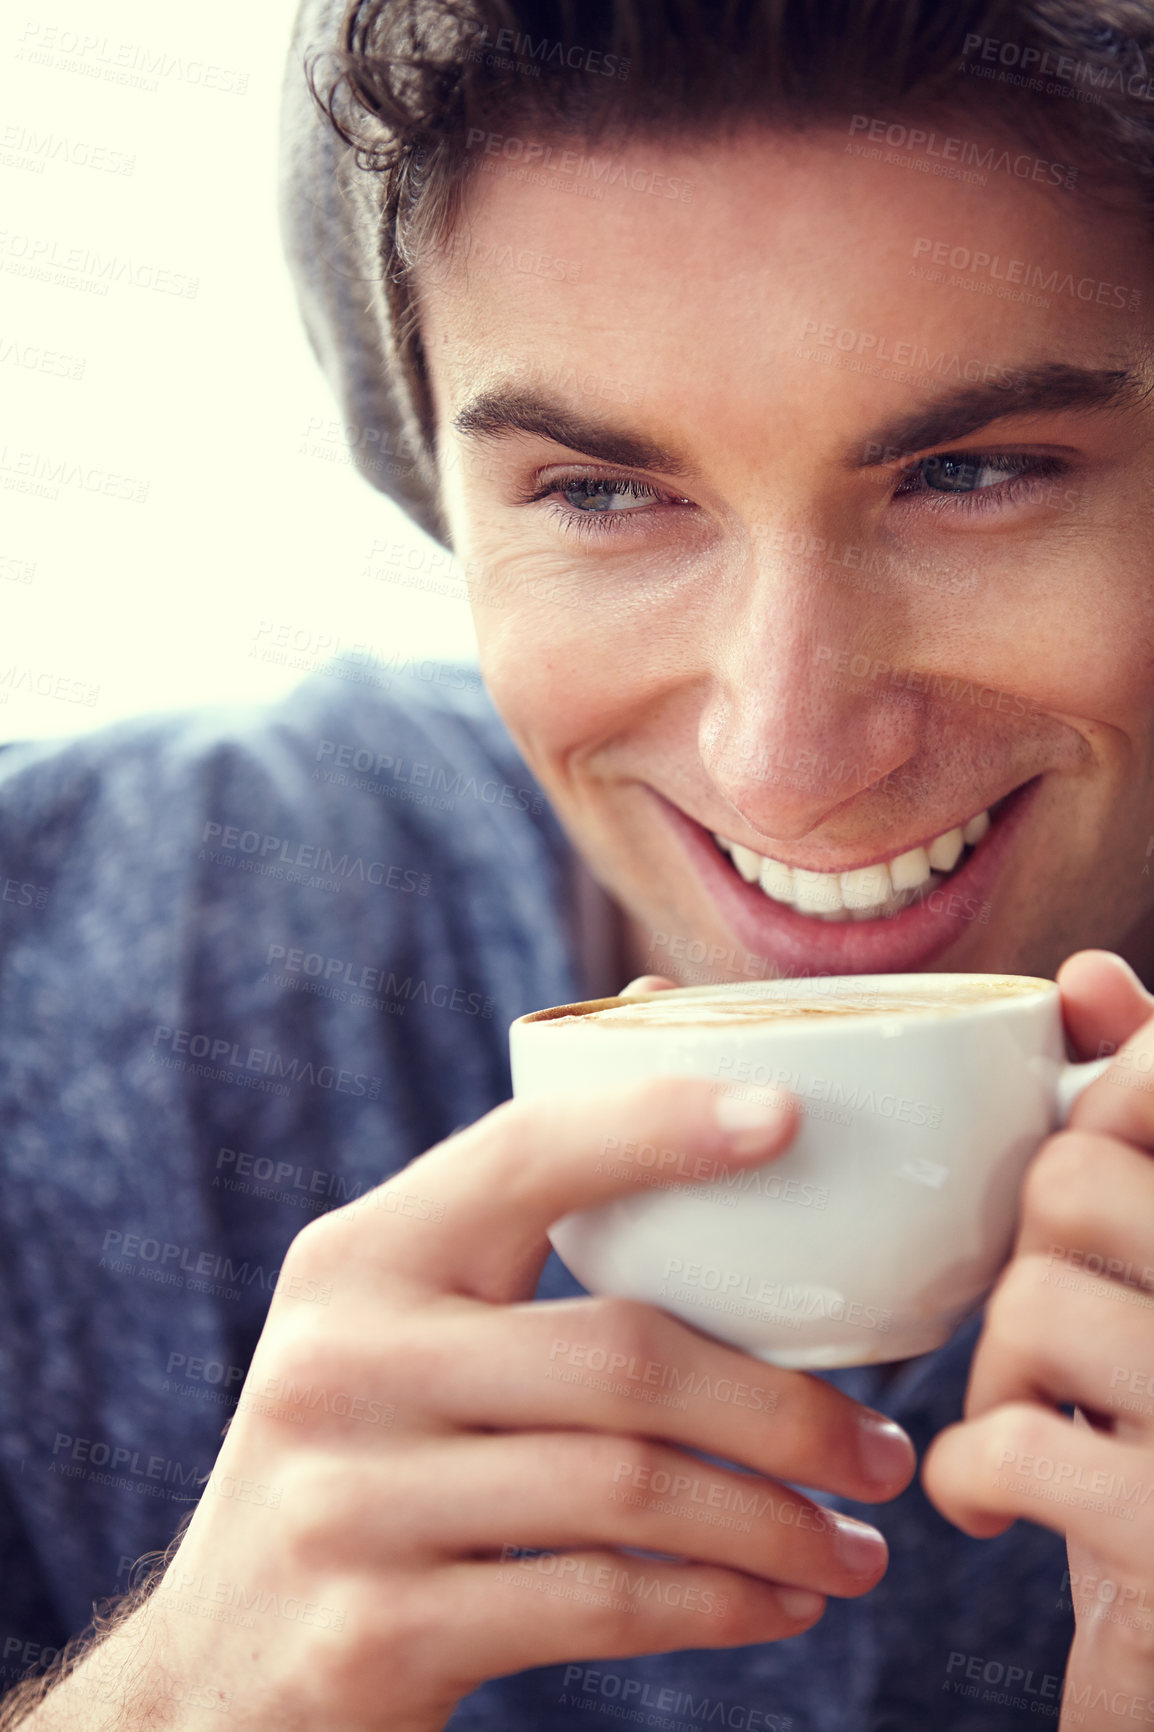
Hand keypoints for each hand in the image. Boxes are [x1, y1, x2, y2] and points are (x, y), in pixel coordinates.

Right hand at [27, 1069, 914, 1729]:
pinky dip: (716, 1606)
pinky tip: (779, 1604)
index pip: (524, 1160)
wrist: (221, 1666)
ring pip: (628, 1489)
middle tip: (882, 1447)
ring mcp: (348, 1501)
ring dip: (776, 1522)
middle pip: (619, 1354)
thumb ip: (509, 1207)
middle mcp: (341, 1362)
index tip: (790, 1116)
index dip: (659, 1129)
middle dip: (784, 1406)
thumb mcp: (391, 1325)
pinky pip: (596, 1607)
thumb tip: (654, 1003)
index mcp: (358, 1258)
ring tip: (856, 1544)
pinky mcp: (375, 1632)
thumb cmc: (364, 1455)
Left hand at [923, 950, 1153, 1728]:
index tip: (1097, 1160)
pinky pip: (1018, 1444)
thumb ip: (1145, 1119)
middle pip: (1074, 1182)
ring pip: (1037, 1301)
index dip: (1111, 1096)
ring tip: (1023, 1413)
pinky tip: (993, 1497)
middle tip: (1048, 1325)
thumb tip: (1091, 974)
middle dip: (1024, 1250)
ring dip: (996, 1367)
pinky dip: (973, 1469)